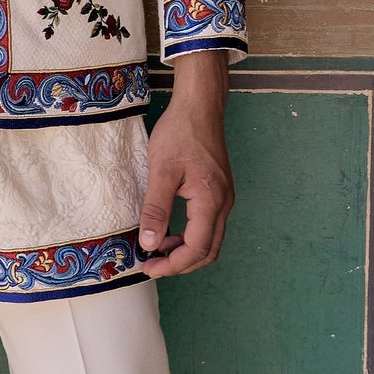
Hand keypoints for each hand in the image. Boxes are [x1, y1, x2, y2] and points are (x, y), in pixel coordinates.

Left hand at [138, 50, 232, 278]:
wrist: (200, 106)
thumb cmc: (180, 133)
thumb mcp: (161, 170)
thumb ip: (156, 209)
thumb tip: (149, 243)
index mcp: (211, 201)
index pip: (197, 249)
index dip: (173, 265)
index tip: (149, 267)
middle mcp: (223, 204)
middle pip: (208, 251)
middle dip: (181, 264)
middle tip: (153, 265)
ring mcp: (224, 198)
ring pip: (210, 240)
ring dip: (186, 251)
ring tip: (158, 249)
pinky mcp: (219, 191)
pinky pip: (209, 225)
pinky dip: (191, 236)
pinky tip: (171, 231)